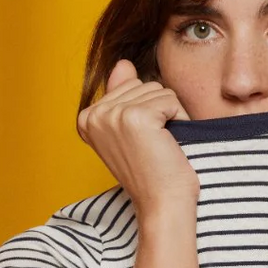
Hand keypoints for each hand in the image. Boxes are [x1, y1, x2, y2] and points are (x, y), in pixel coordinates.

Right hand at [77, 60, 198, 217]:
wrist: (162, 204)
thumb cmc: (153, 174)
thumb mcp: (131, 131)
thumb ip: (122, 94)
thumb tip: (123, 63)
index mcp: (87, 118)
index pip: (129, 87)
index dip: (146, 113)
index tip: (140, 145)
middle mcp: (94, 115)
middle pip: (143, 84)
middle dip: (159, 112)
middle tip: (153, 147)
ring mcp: (112, 115)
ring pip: (158, 90)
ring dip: (170, 117)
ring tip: (161, 146)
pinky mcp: (135, 117)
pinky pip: (170, 99)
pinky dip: (180, 120)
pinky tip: (169, 144)